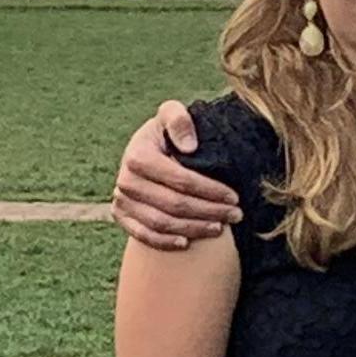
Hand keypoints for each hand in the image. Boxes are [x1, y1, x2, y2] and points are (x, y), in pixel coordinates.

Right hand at [113, 102, 240, 248]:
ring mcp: (121, 200)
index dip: (210, 190)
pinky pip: (143, 235)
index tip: (234, 196)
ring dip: (193, 228)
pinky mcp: (120, 215)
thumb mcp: (172, 113)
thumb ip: (180, 120)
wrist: (146, 147)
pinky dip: (165, 242)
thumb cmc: (165, 131)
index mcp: (138, 155)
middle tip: (235, 215)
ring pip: (161, 224)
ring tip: (219, 228)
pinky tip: (187, 242)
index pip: (181, 180)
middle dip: (209, 211)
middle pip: (174, 204)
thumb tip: (189, 147)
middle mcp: (126, 180)